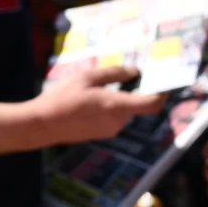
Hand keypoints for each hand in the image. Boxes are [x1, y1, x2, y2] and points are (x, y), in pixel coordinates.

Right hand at [30, 66, 167, 144]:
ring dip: (119, 97)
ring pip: (123, 110)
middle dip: (135, 90)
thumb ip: (114, 74)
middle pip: (136, 105)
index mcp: (116, 106)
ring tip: (101, 84)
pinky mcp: (100, 133)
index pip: (151, 104)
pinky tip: (92, 97)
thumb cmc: (63, 97)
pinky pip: (112, 117)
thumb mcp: (88, 76)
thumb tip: (134, 72)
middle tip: (129, 73)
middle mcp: (117, 121)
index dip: (162, 93)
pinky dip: (110, 106)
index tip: (164, 81)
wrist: (42, 124)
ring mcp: (109, 130)